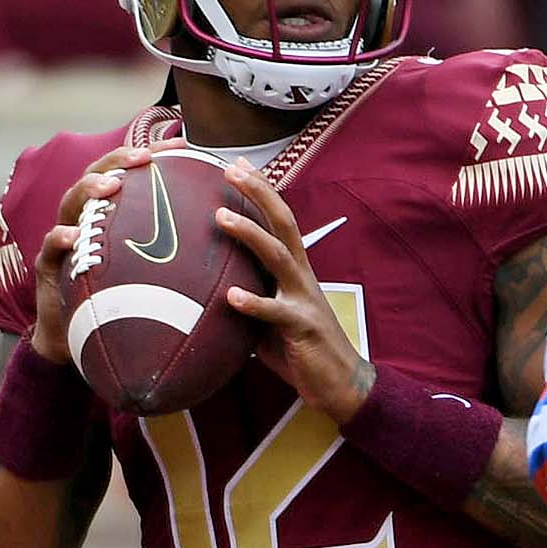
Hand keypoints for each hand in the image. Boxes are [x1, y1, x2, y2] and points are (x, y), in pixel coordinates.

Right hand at [30, 142, 181, 363]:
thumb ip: (182, 249)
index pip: (131, 173)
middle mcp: (86, 217)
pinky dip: (60, 238)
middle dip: (119, 161)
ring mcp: (64, 238)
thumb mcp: (156, 270)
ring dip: (89, 190)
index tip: (181, 145)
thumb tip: (230, 233)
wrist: (83, 341)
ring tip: (110, 186)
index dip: (153, 154)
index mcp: (112, 213)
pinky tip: (73, 235)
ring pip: (70, 202)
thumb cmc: (125, 301)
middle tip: (144, 158)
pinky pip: (49, 247)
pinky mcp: (48, 265)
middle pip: (98, 175)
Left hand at [216, 159, 373, 423]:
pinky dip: (253, 303)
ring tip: (222, 217)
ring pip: (278, 257)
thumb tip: (206, 289)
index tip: (237, 164)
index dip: (261, 191)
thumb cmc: (301, 349)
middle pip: (284, 223)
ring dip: (251, 234)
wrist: (340, 383)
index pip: (279, 220)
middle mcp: (301, 276)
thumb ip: (247, 295)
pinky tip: (230, 297)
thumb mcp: (270, 316)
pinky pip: (275, 313)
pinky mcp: (301, 328)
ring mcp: (303, 300)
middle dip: (259, 194)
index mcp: (295, 270)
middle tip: (232, 169)